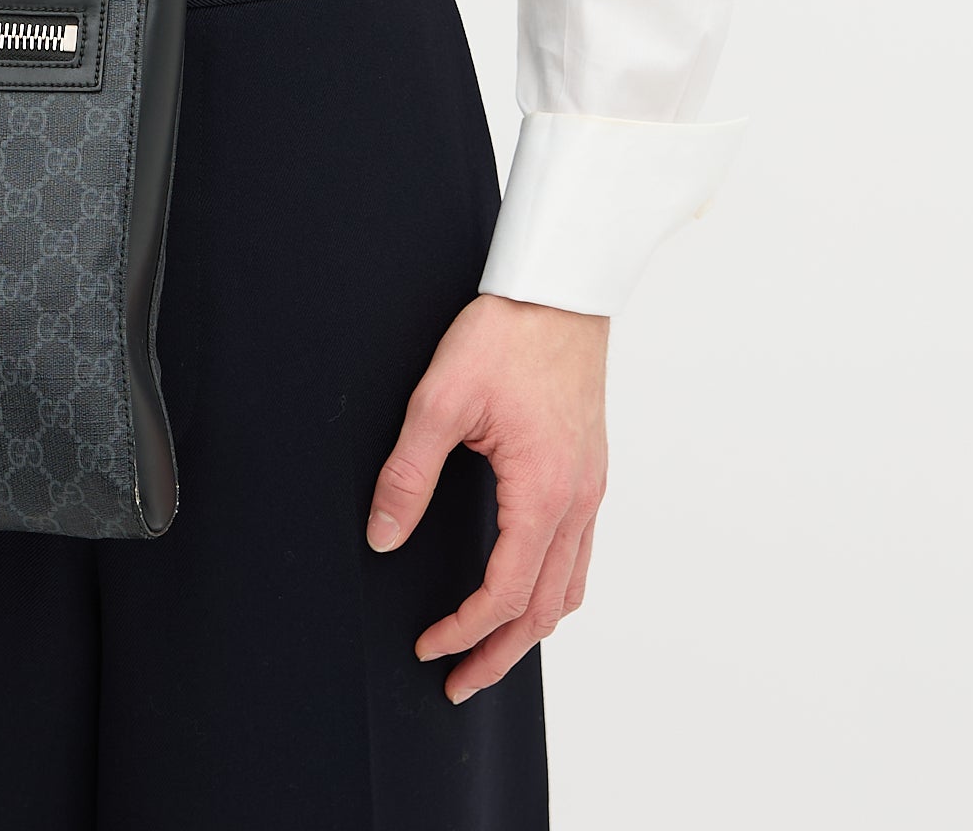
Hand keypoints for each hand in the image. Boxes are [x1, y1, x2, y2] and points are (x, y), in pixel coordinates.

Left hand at [366, 291, 608, 702]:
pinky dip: (551, 590)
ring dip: (529, 630)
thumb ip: (408, 473)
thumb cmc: (506, 335)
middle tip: (458, 683)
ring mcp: (590, 489)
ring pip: (568, 589)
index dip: (465, 631)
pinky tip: (525, 589)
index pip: (505, 593)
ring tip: (490, 651)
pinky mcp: (590, 472)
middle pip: (544, 610)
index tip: (429, 646)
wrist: (558, 288)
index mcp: (543, 491)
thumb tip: (382, 537)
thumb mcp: (440, 398)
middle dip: (499, 655)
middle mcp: (577, 501)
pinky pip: (579, 556)